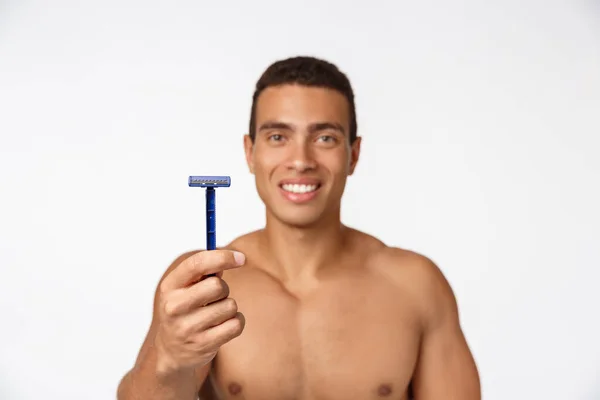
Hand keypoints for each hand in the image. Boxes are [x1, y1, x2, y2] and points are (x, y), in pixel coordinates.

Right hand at [153, 250, 245, 375]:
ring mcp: (188, 327)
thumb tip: (231, 258)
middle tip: (216, 297)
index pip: (197, 264)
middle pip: (217, 285)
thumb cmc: (184, 311)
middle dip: (224, 289)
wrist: (171, 352)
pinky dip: (236, 322)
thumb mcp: (184, 289)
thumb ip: (204, 272)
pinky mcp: (204, 344)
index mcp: (170, 286)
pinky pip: (236, 324)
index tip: (241, 258)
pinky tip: (223, 326)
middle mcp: (175, 306)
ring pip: (230, 305)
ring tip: (215, 315)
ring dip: (229, 308)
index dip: (222, 257)